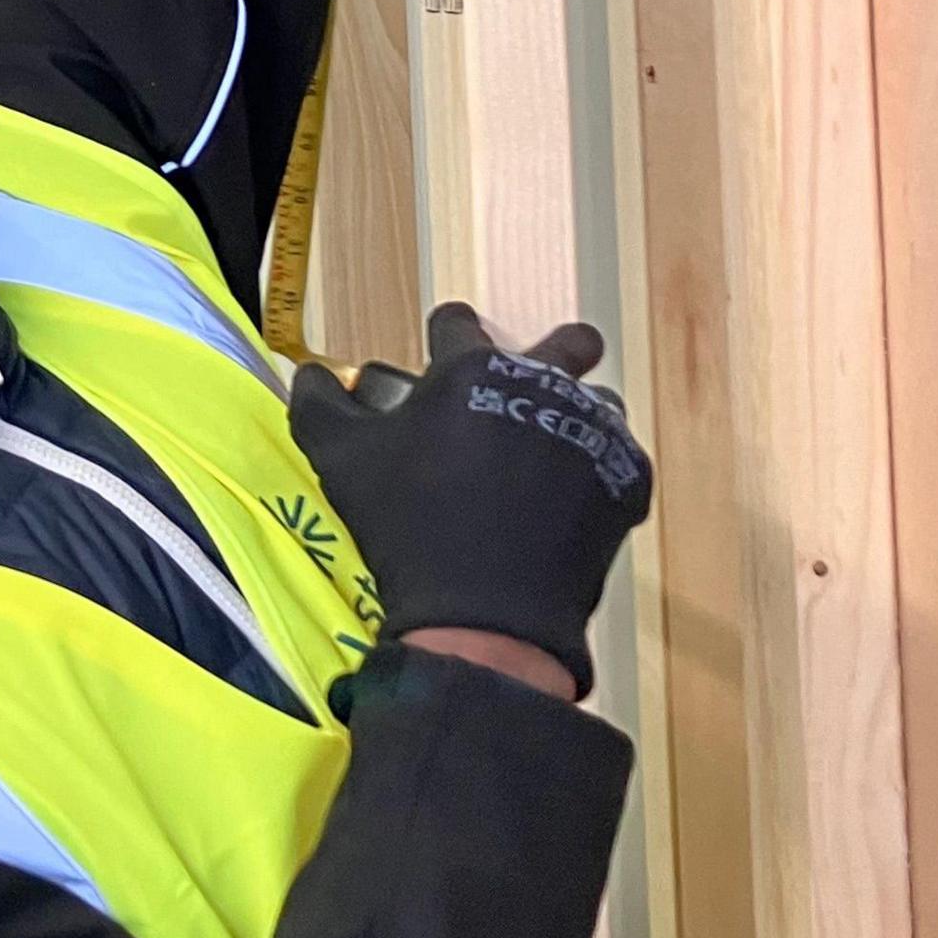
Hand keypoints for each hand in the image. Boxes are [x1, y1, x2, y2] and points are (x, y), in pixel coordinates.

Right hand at [288, 303, 652, 697]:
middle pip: (569, 343)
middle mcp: (543, 384)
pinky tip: (566, 509)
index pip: (459, 321)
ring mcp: (594, 431)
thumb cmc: (406, 527)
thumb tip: (309, 373)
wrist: (485, 616)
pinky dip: (594, 479)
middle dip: (554, 353)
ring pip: (600, 404)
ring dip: (576, 421)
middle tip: (529, 390)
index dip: (445, 336)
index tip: (440, 357)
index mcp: (472, 367)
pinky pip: (618, 462)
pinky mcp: (628, 479)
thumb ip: (320, 404)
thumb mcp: (341, 461)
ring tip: (546, 463)